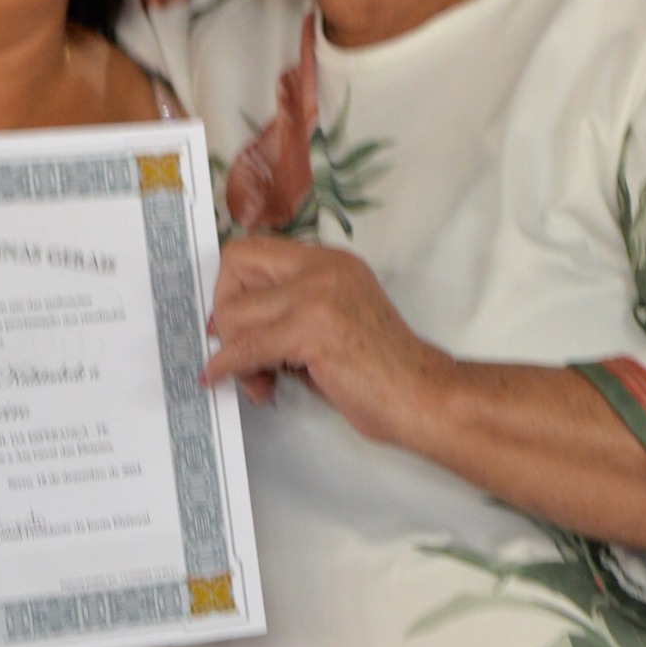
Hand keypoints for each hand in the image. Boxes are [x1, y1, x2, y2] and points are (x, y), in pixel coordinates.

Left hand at [201, 231, 443, 444]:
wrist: (423, 396)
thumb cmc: (381, 373)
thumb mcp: (330, 324)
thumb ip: (288, 314)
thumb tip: (231, 328)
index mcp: (329, 262)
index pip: (253, 250)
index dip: (233, 288)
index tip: (236, 324)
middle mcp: (324, 267)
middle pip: (236, 264)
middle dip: (224, 311)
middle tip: (236, 350)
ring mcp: (319, 294)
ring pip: (235, 311)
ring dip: (232, 350)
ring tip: (256, 380)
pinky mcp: (313, 328)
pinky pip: (246, 346)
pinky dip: (228, 366)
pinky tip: (223, 378)